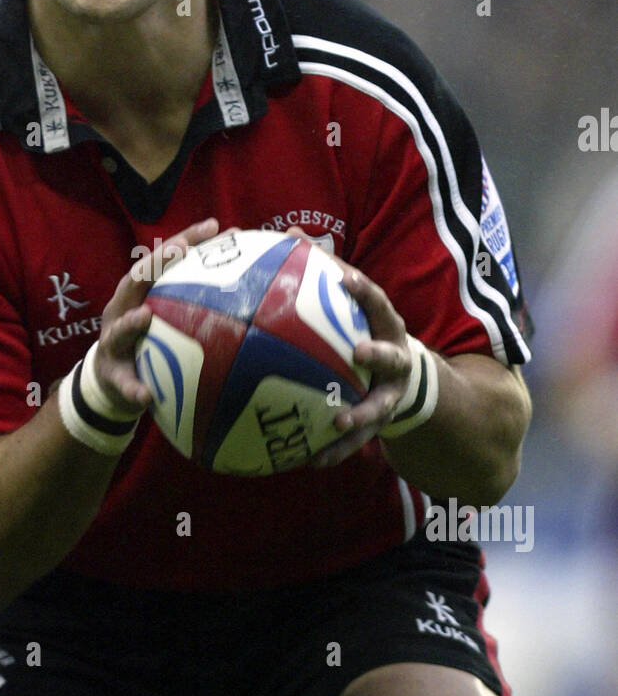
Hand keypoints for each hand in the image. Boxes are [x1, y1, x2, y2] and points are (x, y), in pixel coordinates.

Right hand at [94, 218, 220, 413]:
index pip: (165, 258)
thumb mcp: (170, 314)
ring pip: (119, 329)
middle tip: (180, 250)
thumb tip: (255, 276)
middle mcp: (123, 309)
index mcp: (142, 292)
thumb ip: (199, 298)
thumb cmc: (152, 340)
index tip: (214, 225)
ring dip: (130, 322)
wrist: (116, 381)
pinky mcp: (114, 375)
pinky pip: (125, 383)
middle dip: (157, 263)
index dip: (187, 240)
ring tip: (144, 316)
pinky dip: (135, 388)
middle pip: (136, 279)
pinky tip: (147, 395)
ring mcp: (114, 342)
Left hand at [284, 228, 412, 467]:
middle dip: (379, 354)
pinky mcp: (380, 421)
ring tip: (339, 423)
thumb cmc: (364, 332)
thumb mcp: (352, 307)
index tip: (346, 279)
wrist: (406, 380)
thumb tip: (288, 233)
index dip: (365, 290)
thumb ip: (324, 275)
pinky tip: (314, 461)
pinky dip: (338, 450)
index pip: (378, 303)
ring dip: (361, 416)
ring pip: (379, 406)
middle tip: (360, 354)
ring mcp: (390, 393)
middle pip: (392, 356)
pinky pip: (359, 440)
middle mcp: (395, 359)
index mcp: (385, 326)